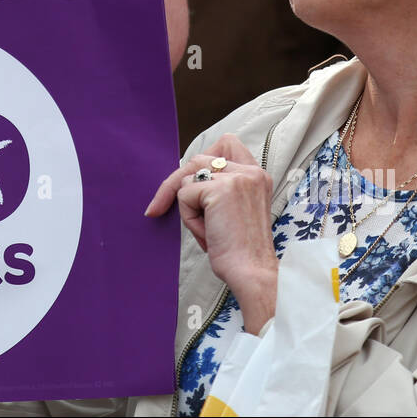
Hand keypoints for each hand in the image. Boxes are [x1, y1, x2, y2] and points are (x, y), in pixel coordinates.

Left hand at [145, 136, 278, 332]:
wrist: (252, 273)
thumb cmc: (241, 251)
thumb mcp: (234, 211)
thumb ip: (220, 188)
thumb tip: (184, 177)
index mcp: (257, 175)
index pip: (227, 144)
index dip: (204, 161)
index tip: (192, 184)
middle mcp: (251, 171)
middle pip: (198, 159)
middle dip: (177, 183)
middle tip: (159, 207)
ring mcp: (236, 177)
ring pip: (189, 178)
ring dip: (188, 207)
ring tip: (207, 231)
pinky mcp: (220, 189)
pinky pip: (184, 195)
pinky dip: (189, 217)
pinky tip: (208, 234)